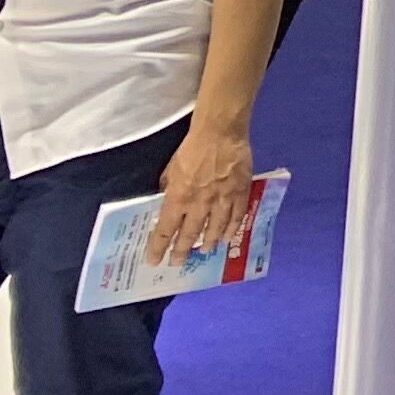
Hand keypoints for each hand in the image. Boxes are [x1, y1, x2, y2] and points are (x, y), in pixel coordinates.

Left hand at [152, 116, 252, 259]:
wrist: (221, 132)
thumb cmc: (192, 148)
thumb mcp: (171, 168)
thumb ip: (169, 187)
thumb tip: (166, 198)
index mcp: (178, 198)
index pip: (165, 230)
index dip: (158, 248)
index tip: (153, 261)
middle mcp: (199, 204)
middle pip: (189, 235)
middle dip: (181, 251)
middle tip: (177, 262)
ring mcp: (222, 200)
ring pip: (215, 229)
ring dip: (208, 242)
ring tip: (204, 251)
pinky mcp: (240, 193)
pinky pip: (237, 216)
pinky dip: (232, 229)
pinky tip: (229, 236)